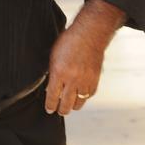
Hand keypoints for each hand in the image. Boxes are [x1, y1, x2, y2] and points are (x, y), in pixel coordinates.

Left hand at [45, 0, 125, 115]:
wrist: (90, 34)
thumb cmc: (70, 41)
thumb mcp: (54, 56)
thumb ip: (52, 73)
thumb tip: (50, 87)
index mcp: (59, 73)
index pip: (52, 96)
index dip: (50, 105)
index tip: (49, 109)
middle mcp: (72, 79)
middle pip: (66, 104)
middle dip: (61, 110)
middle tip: (59, 111)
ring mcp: (85, 80)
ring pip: (79, 102)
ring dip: (73, 105)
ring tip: (69, 106)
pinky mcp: (95, 79)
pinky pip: (89, 95)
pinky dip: (84, 97)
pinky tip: (80, 96)